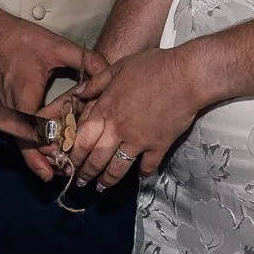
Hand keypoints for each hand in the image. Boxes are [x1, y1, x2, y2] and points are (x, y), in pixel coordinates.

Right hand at [0, 9, 103, 179]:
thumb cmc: (19, 39)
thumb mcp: (55, 45)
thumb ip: (84, 59)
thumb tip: (110, 71)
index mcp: (24, 97)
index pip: (38, 132)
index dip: (54, 146)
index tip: (71, 156)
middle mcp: (10, 111)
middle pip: (27, 146)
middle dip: (46, 161)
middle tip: (68, 173)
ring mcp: (3, 114)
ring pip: (20, 144)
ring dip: (38, 157)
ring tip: (58, 171)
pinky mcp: (2, 112)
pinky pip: (16, 135)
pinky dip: (30, 146)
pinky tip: (45, 154)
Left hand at [67, 47, 206, 190]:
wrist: (185, 75)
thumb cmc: (151, 67)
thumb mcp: (117, 68)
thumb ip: (95, 83)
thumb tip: (77, 93)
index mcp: (105, 110)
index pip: (82, 139)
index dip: (73, 155)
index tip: (68, 163)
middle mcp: (118, 129)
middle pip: (96, 158)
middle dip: (86, 173)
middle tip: (80, 182)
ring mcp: (139, 140)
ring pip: (118, 167)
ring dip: (108, 180)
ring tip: (102, 187)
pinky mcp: (159, 145)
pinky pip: (148, 165)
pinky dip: (143, 173)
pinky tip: (140, 176)